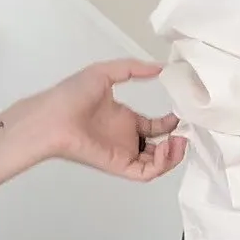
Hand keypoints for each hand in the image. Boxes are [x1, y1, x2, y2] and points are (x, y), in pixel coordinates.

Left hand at [0, 59, 186, 192]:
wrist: (52, 116)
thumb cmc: (72, 95)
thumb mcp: (106, 72)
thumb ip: (133, 68)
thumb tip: (160, 67)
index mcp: (125, 119)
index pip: (156, 126)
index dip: (171, 123)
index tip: (182, 113)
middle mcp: (127, 138)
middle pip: (160, 147)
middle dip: (177, 141)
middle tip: (187, 130)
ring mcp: (124, 153)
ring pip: (157, 163)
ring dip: (173, 155)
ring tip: (180, 141)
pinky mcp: (120, 166)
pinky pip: (146, 172)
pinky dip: (161, 164)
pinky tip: (167, 148)